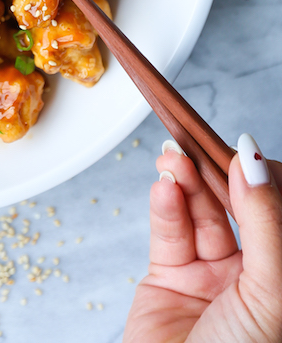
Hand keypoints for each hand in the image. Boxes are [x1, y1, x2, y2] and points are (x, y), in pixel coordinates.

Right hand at [124, 137, 281, 342]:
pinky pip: (170, 230)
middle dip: (220, 171)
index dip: (266, 179)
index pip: (280, 209)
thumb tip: (252, 158)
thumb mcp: (271, 293)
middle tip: (203, 141)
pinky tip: (165, 186)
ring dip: (186, 179)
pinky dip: (165, 205)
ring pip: (202, 210)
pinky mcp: (170, 279)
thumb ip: (266, 222)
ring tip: (174, 157)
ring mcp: (213, 277)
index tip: (249, 152)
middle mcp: (256, 276)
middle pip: (240, 205)